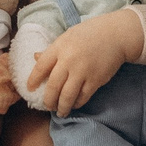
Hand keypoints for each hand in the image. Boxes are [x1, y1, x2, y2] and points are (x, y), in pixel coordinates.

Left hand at [27, 12, 142, 115]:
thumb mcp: (68, 37)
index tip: (30, 88)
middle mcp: (68, 60)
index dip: (33, 79)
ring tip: (60, 111)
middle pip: (53, 86)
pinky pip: (82, 97)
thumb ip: (52, 50)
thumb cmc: (90, 34)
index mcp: (59, 47)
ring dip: (62, 107)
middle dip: (48, 100)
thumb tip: (35, 58)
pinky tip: (74, 104)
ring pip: (66, 96)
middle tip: (48, 106)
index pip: (40, 67)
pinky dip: (77, 103)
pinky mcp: (95, 80)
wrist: (116, 34)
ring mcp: (82, 71)